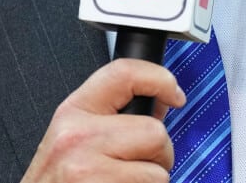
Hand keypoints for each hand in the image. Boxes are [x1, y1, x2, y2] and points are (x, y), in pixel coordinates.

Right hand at [19, 58, 184, 182]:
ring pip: (158, 171)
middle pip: (154, 131)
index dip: (159, 78)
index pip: (123, 73)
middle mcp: (77, 137)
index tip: (174, 94)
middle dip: (158, 154)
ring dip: (151, 181)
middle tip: (138, 166)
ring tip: (124, 182)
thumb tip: (159, 103)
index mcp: (73, 113)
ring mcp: (88, 169)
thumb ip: (112, 117)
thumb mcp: (71, 139)